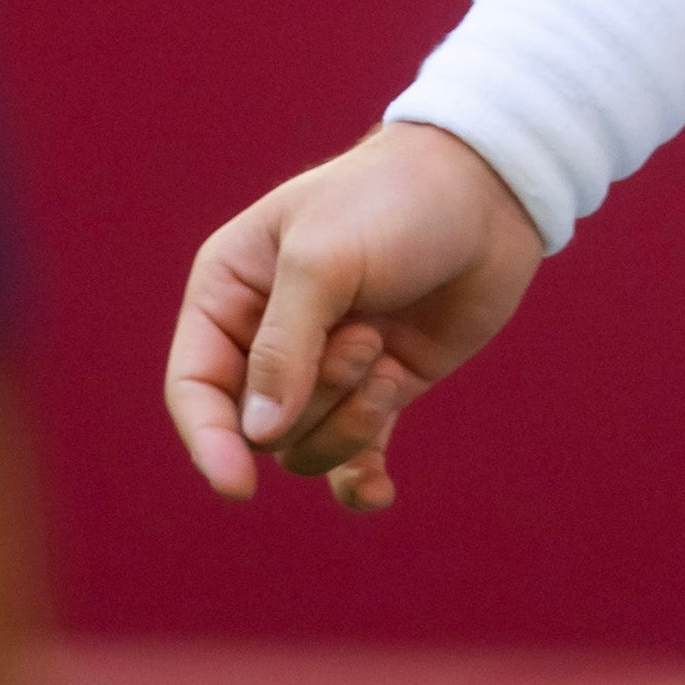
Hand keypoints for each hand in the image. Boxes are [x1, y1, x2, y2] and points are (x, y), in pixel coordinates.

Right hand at [162, 120, 546, 512]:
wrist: (489, 190)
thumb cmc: (393, 202)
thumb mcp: (323, 259)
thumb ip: (282, 349)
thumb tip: (259, 436)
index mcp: (231, 290)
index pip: (194, 386)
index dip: (209, 440)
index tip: (239, 485)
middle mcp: (268, 334)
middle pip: (258, 426)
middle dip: (314, 398)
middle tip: (365, 338)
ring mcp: (326, 366)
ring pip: (306, 447)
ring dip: (351, 420)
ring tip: (387, 358)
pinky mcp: (380, 387)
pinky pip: (353, 459)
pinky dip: (362, 481)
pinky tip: (380, 493)